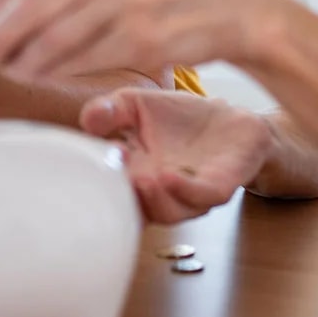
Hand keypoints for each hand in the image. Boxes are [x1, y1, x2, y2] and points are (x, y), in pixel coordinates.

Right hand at [82, 89, 272, 223]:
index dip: (99, 185)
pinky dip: (184, 189)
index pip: (112, 192)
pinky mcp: (218, 186)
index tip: (88, 165)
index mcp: (134, 175)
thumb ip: (111, 110)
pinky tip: (168, 175)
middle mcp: (159, 192)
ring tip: (141, 180)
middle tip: (113, 183)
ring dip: (152, 200)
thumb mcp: (136, 104)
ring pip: (167, 212)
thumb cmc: (179, 118)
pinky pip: (201, 197)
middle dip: (124, 201)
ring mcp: (188, 193)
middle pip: (136, 210)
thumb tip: (88, 118)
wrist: (229, 118)